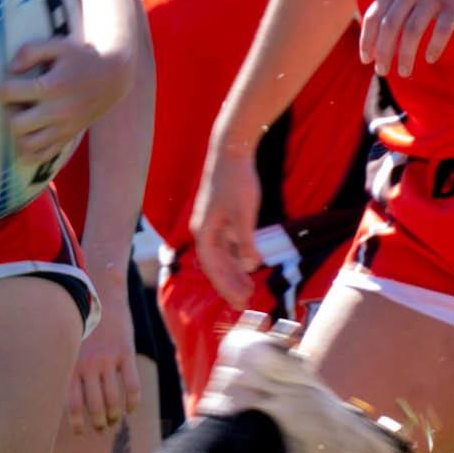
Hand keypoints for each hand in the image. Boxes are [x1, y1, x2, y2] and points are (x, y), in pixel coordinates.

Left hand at [0, 35, 117, 172]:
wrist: (113, 77)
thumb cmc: (81, 58)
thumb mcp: (57, 45)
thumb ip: (30, 52)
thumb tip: (10, 69)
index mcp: (52, 86)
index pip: (11, 93)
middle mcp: (58, 111)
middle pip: (16, 124)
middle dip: (8, 113)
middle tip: (13, 104)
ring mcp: (64, 128)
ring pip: (27, 144)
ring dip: (17, 133)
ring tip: (22, 118)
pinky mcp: (68, 137)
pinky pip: (43, 155)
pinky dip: (29, 154)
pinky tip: (25, 140)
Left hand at [66, 300, 138, 445]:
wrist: (101, 294)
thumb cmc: (82, 322)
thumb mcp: (69, 344)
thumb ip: (69, 368)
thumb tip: (65, 397)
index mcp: (72, 365)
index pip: (73, 404)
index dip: (77, 423)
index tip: (81, 432)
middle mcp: (89, 365)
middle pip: (95, 405)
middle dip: (99, 421)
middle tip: (102, 427)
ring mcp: (108, 360)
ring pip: (113, 399)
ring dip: (115, 415)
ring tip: (115, 420)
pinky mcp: (126, 354)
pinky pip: (132, 386)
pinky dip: (132, 402)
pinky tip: (131, 409)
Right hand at [187, 144, 264, 307]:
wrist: (231, 150)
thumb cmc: (236, 181)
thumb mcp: (243, 214)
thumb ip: (245, 241)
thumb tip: (249, 266)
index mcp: (204, 231)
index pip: (212, 268)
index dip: (225, 286)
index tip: (239, 300)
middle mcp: (204, 229)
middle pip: (216, 265)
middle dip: (230, 284)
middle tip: (245, 302)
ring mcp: (212, 223)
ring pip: (222, 255)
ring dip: (234, 272)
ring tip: (249, 288)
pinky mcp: (221, 215)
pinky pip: (227, 244)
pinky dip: (237, 256)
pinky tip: (249, 265)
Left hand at [360, 0, 453, 76]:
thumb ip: (394, 9)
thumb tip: (378, 45)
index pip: (373, 15)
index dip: (367, 40)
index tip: (366, 60)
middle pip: (390, 25)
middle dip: (383, 52)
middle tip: (382, 72)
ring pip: (412, 30)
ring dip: (405, 55)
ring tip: (404, 72)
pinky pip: (441, 30)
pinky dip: (434, 47)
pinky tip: (430, 59)